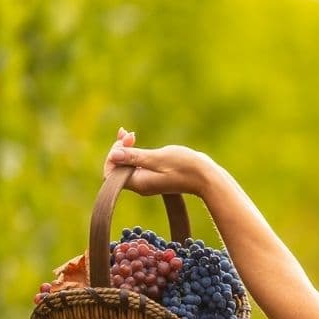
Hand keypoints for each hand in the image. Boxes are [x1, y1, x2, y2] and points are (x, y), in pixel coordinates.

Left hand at [102, 128, 219, 197]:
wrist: (207, 178)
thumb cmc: (185, 167)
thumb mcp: (158, 158)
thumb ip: (134, 156)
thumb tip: (113, 155)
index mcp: (138, 182)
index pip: (111, 172)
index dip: (113, 155)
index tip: (125, 142)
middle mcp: (141, 184)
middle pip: (118, 168)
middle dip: (119, 149)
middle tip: (129, 134)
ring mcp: (148, 181)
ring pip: (128, 165)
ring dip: (127, 149)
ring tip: (131, 134)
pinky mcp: (156, 176)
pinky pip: (139, 165)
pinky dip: (136, 153)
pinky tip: (137, 141)